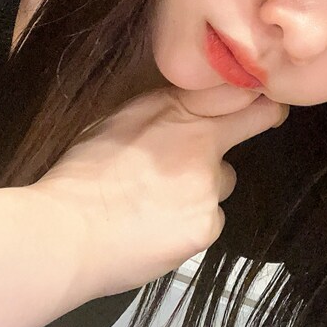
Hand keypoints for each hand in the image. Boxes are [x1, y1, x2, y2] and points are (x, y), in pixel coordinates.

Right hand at [30, 84, 287, 297]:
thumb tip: (188, 103)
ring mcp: (209, 186)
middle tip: (203, 155)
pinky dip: (190, 224)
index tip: (259, 104)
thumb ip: (161, 108)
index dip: (255, 100)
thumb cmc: (81, 172)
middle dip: (235, 136)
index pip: (242, 97)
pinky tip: (158, 228)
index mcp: (178, 110)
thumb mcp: (117, 118)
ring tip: (159, 204)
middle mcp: (202, 142)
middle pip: (247, 132)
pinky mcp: (207, 226)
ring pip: (220, 184)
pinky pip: (208, 221)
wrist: (68, 230)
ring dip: (201, 189)